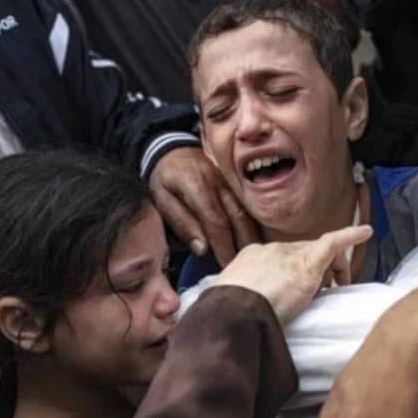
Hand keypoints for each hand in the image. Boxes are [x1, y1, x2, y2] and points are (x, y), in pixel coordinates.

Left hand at [149, 147, 257, 265]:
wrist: (174, 149)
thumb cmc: (166, 178)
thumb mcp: (162, 199)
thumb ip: (182, 222)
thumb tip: (202, 249)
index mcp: (198, 187)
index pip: (216, 221)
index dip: (224, 246)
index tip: (227, 266)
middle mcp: (220, 183)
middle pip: (238, 217)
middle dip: (243, 245)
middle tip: (245, 268)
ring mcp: (232, 182)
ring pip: (248, 212)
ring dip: (252, 237)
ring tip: (253, 259)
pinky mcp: (237, 184)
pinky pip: (249, 206)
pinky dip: (254, 225)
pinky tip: (255, 241)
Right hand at [211, 225, 371, 324]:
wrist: (231, 315)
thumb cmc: (228, 316)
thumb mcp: (232, 303)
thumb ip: (244, 300)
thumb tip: (250, 311)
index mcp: (250, 258)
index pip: (280, 258)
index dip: (292, 269)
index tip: (294, 284)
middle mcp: (270, 251)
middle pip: (301, 253)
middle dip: (315, 270)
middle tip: (323, 292)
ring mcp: (289, 256)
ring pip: (318, 252)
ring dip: (332, 266)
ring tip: (337, 288)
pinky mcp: (309, 263)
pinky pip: (333, 243)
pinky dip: (350, 236)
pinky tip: (365, 233)